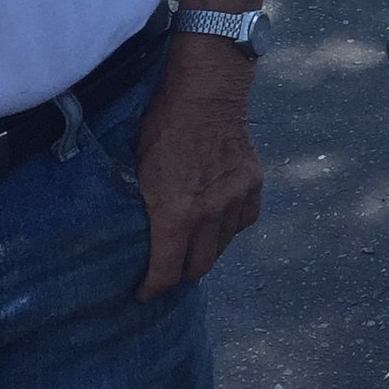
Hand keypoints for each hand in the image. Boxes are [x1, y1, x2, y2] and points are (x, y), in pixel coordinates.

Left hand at [132, 41, 264, 300]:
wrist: (206, 94)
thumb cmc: (161, 128)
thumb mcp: (137, 171)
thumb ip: (144, 208)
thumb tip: (133, 234)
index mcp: (177, 215)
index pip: (167, 272)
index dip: (153, 289)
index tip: (143, 294)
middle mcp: (211, 214)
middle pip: (199, 266)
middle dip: (179, 274)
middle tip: (166, 271)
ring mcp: (237, 199)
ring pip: (223, 246)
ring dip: (205, 251)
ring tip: (191, 246)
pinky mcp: (254, 185)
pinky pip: (244, 222)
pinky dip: (230, 227)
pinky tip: (218, 220)